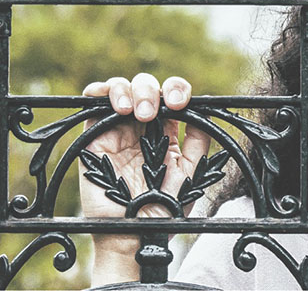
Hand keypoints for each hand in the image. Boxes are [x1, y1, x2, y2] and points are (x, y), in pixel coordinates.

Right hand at [79, 73, 209, 282]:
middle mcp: (143, 127)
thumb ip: (199, 142)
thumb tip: (205, 111)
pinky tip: (116, 104)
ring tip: (134, 112)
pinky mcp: (94, 135)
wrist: (137, 231)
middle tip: (153, 113)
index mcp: (167, 132)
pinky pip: (92, 101)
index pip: (173, 96)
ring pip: (122, 88)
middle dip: (153, 91)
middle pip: (148, 87)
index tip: (180, 104)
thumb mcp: (192, 171)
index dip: (178, 90)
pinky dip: (102, 90)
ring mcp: (118, 128)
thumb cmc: (165, 207)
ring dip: (130, 90)